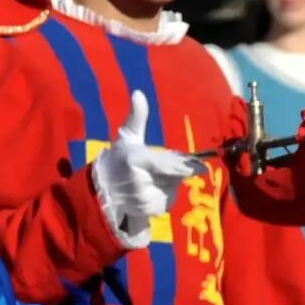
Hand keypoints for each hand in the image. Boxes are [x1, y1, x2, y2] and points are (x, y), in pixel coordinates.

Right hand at [86, 90, 205, 245]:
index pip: (168, 165)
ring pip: (174, 188)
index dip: (187, 166)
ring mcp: (144, 199)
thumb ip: (137, 117)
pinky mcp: (148, 211)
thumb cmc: (117, 160)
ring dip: (171, 182)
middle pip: (175, 176)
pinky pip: (169, 200)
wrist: (101, 190)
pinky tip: (152, 189)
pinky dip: (166, 194)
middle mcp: (140, 182)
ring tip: (153, 177)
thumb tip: (139, 93)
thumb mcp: (126, 138)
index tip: (202, 166)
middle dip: (178, 169)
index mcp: (135, 160)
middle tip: (167, 166)